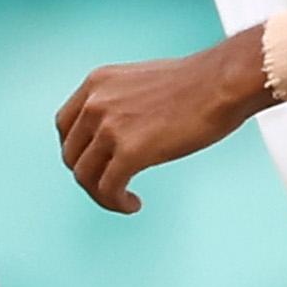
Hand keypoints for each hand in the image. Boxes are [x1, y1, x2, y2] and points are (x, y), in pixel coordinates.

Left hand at [54, 25, 275, 212]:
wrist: (221, 83)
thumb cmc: (196, 83)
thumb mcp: (140, 83)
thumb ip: (120, 103)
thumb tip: (118, 131)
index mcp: (97, 83)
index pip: (65, 125)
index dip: (76, 150)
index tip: (92, 162)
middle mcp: (96, 103)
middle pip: (72, 153)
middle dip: (88, 175)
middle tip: (109, 186)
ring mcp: (110, 127)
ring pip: (85, 176)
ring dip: (102, 194)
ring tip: (123, 199)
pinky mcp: (129, 151)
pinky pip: (108, 188)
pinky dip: (116, 202)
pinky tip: (132, 203)